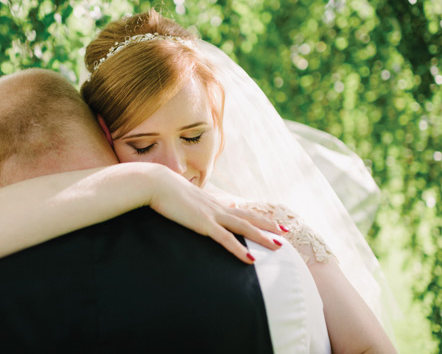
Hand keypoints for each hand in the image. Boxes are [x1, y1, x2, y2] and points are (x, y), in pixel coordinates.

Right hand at [148, 166, 287, 263]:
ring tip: (278, 246)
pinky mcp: (202, 223)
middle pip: (248, 217)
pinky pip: (225, 239)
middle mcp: (216, 207)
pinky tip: (250, 259)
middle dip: (268, 225)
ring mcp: (211, 215)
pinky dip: (239, 249)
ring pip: (244, 227)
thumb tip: (192, 204)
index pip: (240, 210)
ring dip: (262, 237)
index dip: (256, 216)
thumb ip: (192, 202)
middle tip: (286, 232)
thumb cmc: (163, 189)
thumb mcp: (182, 197)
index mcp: (212, 203)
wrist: (155, 182)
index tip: (270, 221)